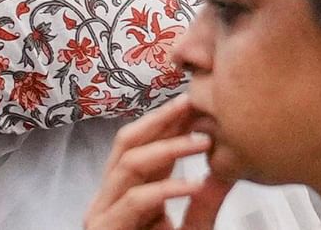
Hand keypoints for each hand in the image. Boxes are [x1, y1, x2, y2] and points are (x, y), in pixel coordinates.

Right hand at [85, 95, 233, 229]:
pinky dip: (167, 189)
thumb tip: (219, 174)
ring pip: (128, 164)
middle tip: (191, 104)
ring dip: (168, 148)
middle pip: (126, 143)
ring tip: (203, 143)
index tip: (193, 104)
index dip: (166, 121)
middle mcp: (108, 197)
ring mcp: (101, 212)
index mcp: (124, 193)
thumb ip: (201, 207)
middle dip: (160, 120)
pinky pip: (135, 200)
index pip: (140, 144)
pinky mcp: (103, 229)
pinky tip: (195, 185)